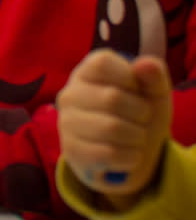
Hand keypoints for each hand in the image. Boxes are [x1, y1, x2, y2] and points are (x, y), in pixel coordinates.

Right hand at [56, 50, 172, 207]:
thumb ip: (154, 75)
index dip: (129, 78)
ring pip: (112, 128)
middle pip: (112, 97)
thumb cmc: (138, 113)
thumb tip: (144, 64)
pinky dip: (130, 156)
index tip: (136, 90)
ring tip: (134, 137)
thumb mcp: (153, 93)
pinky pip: (109, 154)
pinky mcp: (71, 150)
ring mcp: (66, 122)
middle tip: (141, 118)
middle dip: (140, 113)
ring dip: (137, 137)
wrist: (127, 152)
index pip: (102, 63)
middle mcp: (69, 94)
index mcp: (86, 72)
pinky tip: (127, 154)